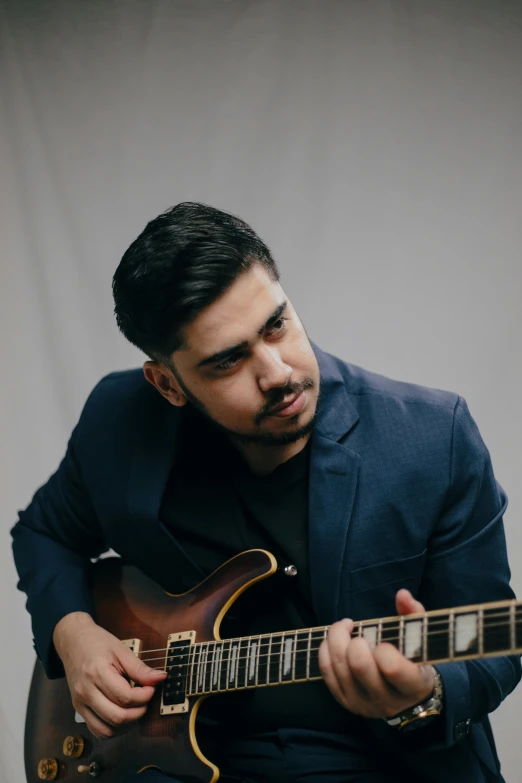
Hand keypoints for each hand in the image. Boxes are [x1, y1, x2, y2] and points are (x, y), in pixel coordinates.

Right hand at [53, 612, 166, 738]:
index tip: (151, 688)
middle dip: (138, 713)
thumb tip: (161, 678)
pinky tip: (123, 716)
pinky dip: (113, 729)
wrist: (73, 641)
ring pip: (106, 730)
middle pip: (116, 717)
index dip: (144, 696)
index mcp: (97, 673)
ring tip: (135, 709)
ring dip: (126, 725)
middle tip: (146, 700)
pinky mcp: (79, 710)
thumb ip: (140, 668)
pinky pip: (97, 730)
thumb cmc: (97, 643)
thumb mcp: (121, 650)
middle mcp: (85, 692)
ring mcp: (80, 703)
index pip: (125, 697)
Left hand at [318, 589, 434, 718]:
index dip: (383, 649)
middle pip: (358, 665)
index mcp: (411, 686)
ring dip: (336, 639)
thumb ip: (413, 614)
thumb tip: (402, 594)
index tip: (383, 641)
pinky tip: (333, 640)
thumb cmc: (414, 660)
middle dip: (354, 640)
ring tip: (344, 628)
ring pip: (339, 667)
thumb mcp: (421, 638)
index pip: (391, 668)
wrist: (408, 697)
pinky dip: (325, 650)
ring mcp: (364, 704)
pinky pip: (326, 672)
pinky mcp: (346, 702)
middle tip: (357, 630)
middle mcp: (386, 701)